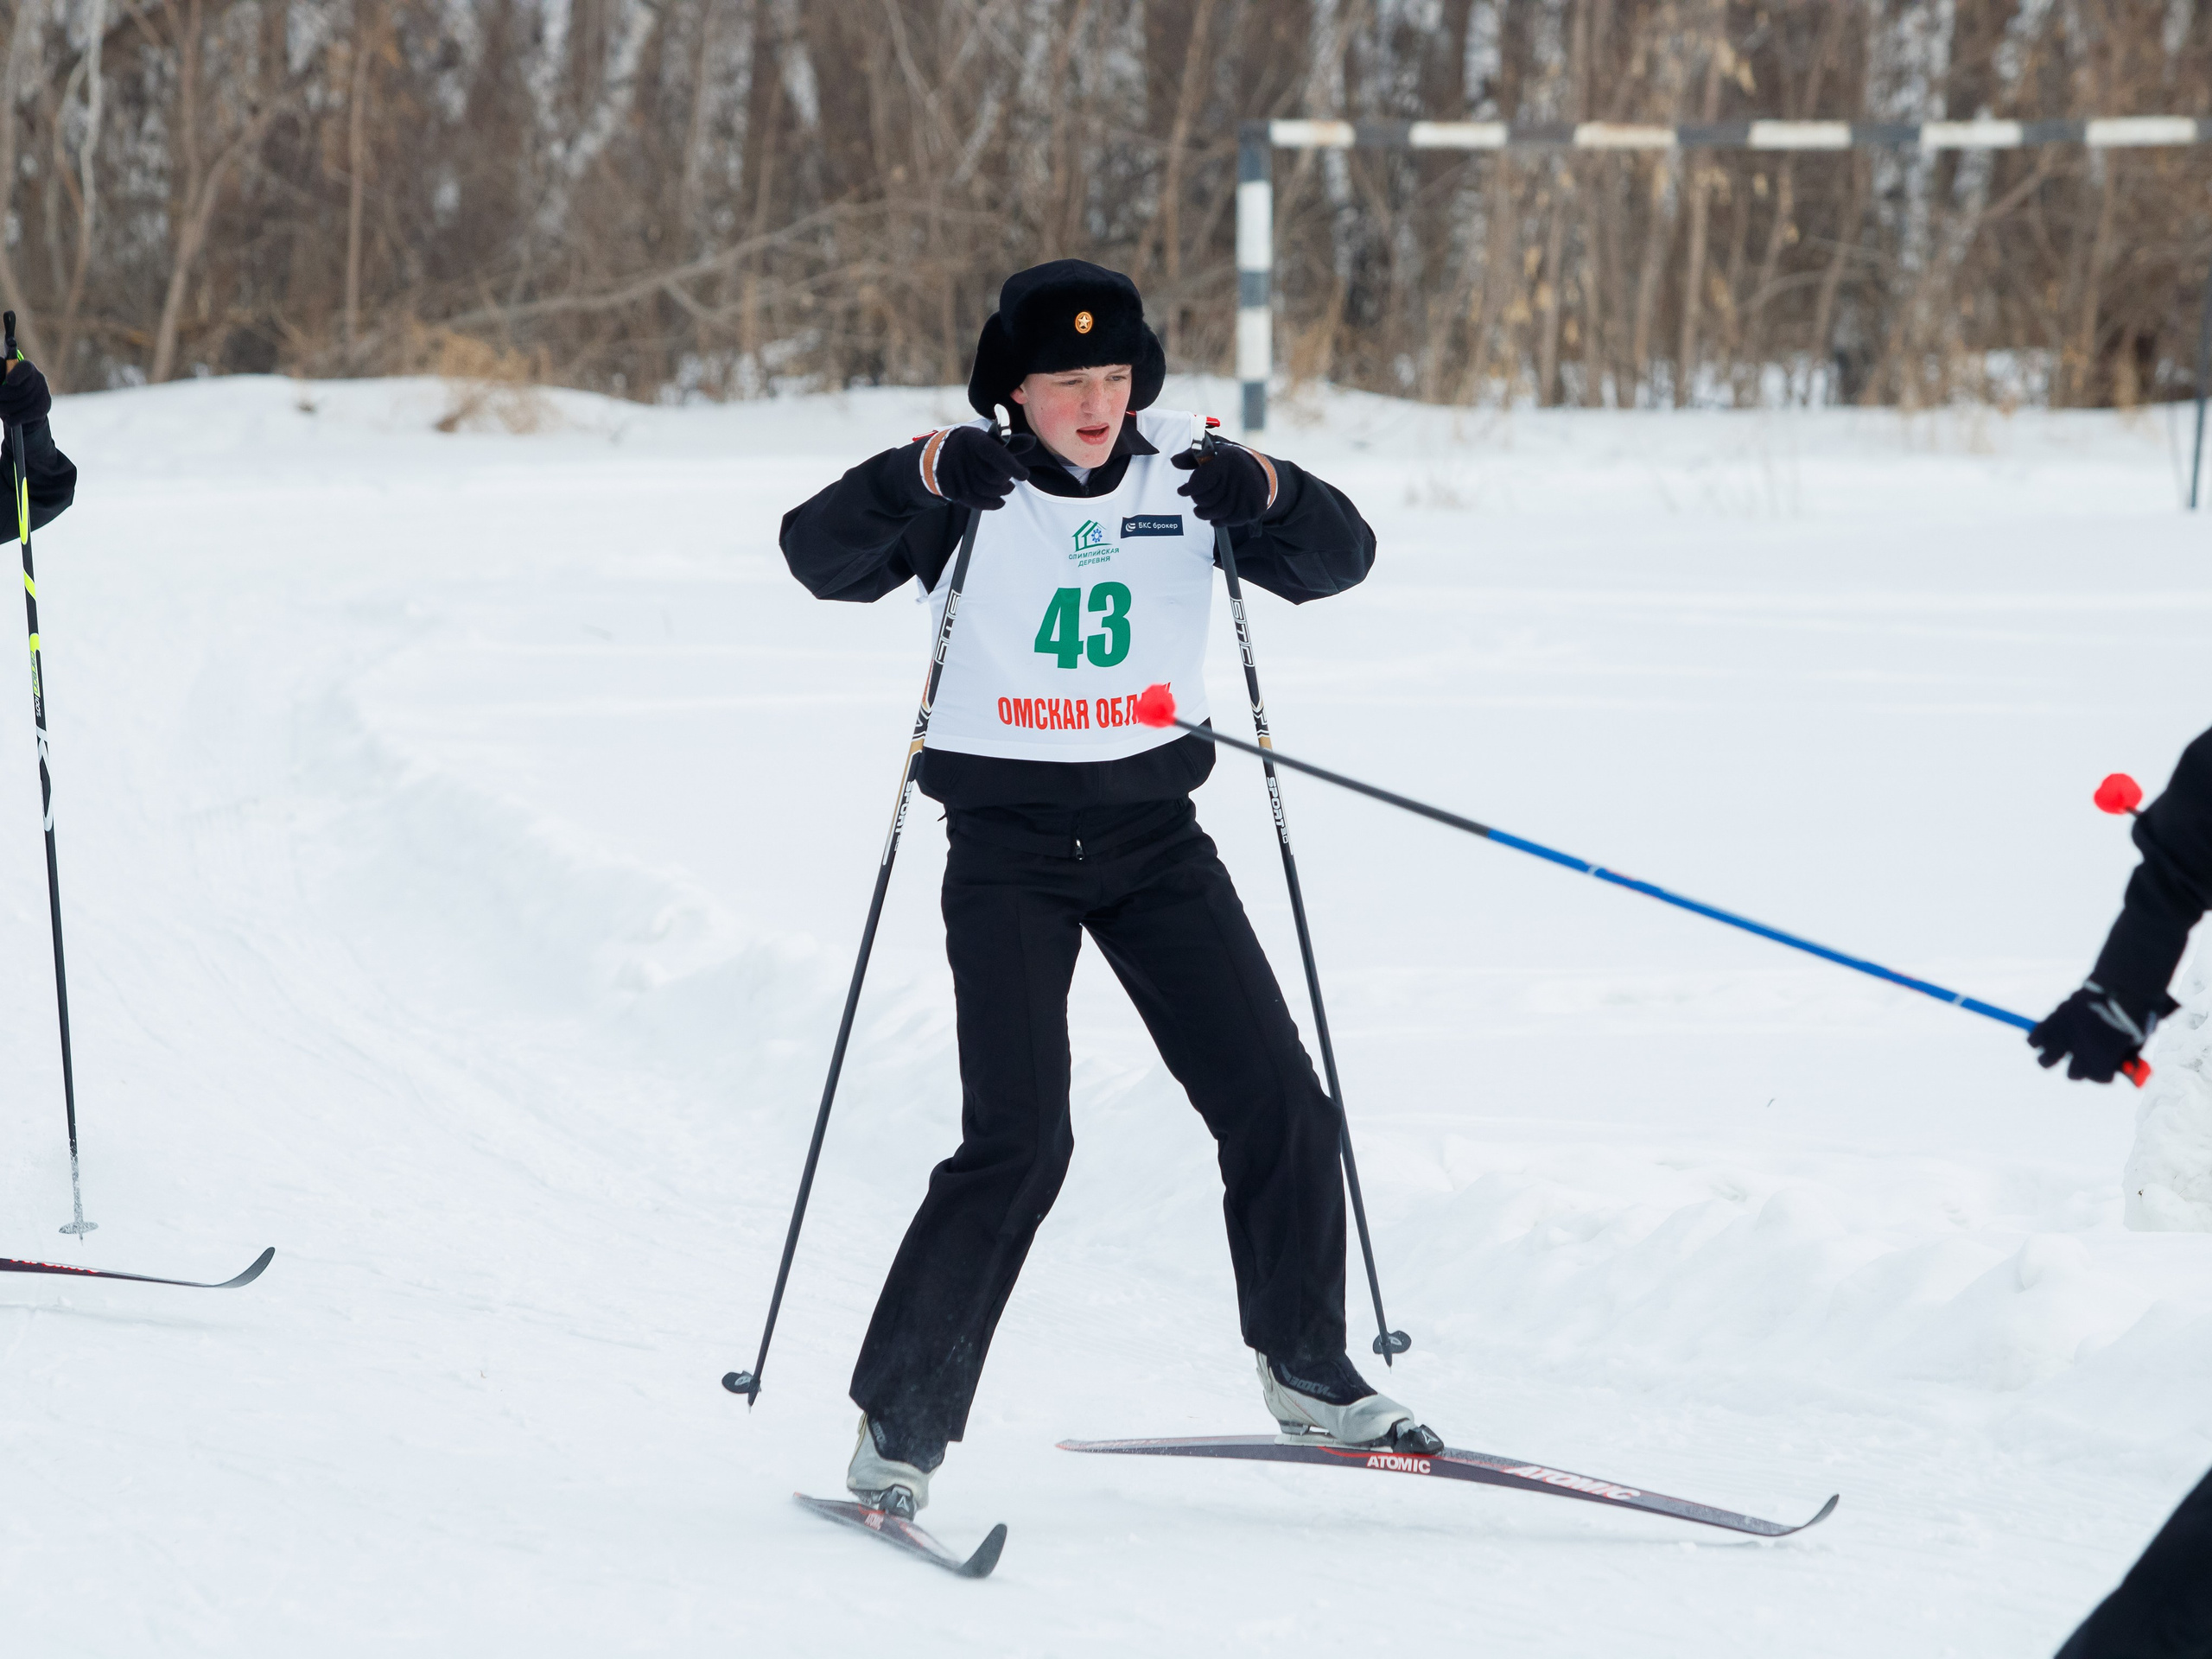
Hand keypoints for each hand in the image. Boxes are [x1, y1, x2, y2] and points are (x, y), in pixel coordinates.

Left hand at [0, 355, 49, 427]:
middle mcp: (38, 377)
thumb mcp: (1, 382)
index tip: (9, 382)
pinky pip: (31, 413)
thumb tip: (3, 375)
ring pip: (25, 403)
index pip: (24, 368)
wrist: (19, 407)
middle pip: (21, 390)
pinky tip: (9, 422)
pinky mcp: (45, 405)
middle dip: (4, 396)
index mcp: (25, 367)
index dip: (17, 374)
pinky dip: (18, 419)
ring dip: (8, 408)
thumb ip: (1, 373)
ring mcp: (44, 391)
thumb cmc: (4, 390)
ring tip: (0, 409)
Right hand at [926, 425, 1033, 511]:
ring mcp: (955, 474)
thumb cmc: (974, 446)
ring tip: (1008, 489)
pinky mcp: (950, 488)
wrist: (939, 452)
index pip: (996, 454)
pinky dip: (991, 504)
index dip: (1012, 466)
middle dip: (1006, 480)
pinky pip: (974, 502)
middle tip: (1012, 483)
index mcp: (975, 440)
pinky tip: (1000, 502)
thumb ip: (1012, 443)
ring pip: (985, 490)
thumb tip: (1033, 441)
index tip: (1024, 475)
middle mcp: (963, 456)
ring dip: (1001, 493)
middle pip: (991, 475)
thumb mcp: (989, 440)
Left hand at [1171, 443, 1271, 525]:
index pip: (1199, 481)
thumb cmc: (1228, 462)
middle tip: (1195, 501)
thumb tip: (1174, 461)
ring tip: (1200, 512)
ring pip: (1218, 512)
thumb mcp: (1211, 453)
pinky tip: (1215, 518)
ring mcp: (1248, 492)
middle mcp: (1239, 475)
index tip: (1182, 491)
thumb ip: (1191, 457)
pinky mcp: (1254, 507)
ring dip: (1205, 515)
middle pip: (1207, 499)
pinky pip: (1231, 520)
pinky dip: (1220, 522)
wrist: (1260, 471)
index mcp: (1226, 459)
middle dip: (1197, 501)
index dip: (1187, 489)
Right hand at [2028, 980, 2169, 1082]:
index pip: (2098, 1078)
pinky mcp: (2055, 1021)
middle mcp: (2082, 1054)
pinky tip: (2042, 1038)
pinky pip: (2033, 1040)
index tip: (2109, 1066)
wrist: (2123, 986)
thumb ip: (2128, 1054)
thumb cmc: (2136, 1012)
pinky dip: (2036, 1040)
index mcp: (2105, 1061)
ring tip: (2055, 1051)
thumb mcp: (2139, 1038)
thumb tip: (2123, 1065)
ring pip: (2045, 1061)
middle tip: (2080, 1059)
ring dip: (2050, 1058)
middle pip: (2073, 1075)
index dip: (2104, 1073)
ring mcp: (2067, 1037)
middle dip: (2079, 1068)